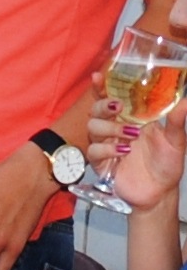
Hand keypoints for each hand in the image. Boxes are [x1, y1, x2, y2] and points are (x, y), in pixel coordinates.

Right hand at [87, 70, 186, 210]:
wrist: (161, 193)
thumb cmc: (167, 164)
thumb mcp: (176, 141)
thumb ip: (176, 121)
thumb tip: (185, 101)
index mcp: (130, 118)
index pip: (110, 97)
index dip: (100, 86)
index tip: (97, 76)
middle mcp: (115, 128)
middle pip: (95, 109)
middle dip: (103, 105)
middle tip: (118, 107)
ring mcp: (107, 145)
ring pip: (92, 126)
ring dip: (110, 128)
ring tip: (130, 135)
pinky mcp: (102, 162)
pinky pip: (93, 150)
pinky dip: (108, 149)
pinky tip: (123, 152)